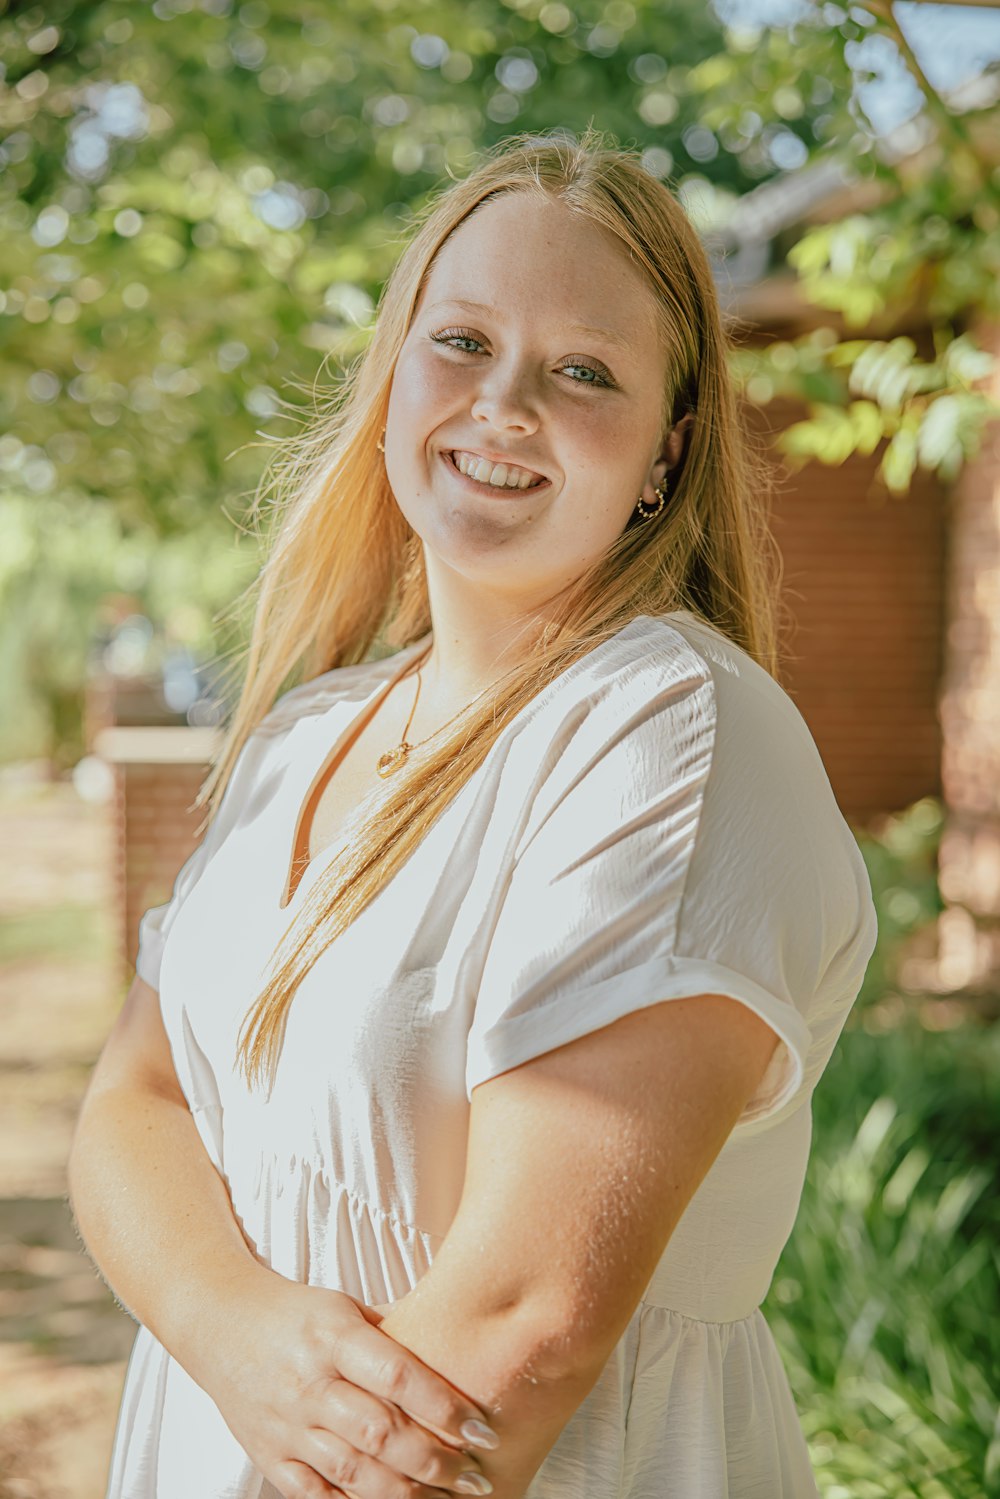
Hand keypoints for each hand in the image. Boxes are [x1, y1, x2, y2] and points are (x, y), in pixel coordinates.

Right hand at [194, 1269, 498, 1498]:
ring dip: (406, 1491)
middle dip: (435, 1460)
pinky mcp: (269, 1456)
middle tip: (476, 1475)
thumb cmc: (296, 1313)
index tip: (483, 1428)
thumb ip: (394, 1333)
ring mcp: (287, 1425)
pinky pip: (316, 1495)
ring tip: (447, 1496)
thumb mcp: (344, 1306)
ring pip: (352, 1472)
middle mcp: (309, 1383)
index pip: (396, 1376)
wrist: (219, 1324)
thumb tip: (461, 1347)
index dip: (444, 1406)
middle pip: (379, 1432)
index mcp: (332, 1336)